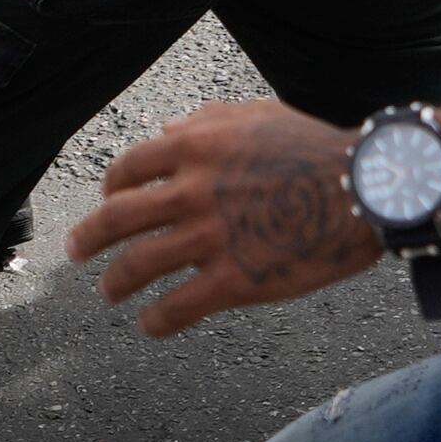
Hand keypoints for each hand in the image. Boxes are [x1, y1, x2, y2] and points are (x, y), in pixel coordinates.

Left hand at [67, 100, 379, 335]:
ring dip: (114, 283)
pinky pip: (177, 306)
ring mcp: (208, 238)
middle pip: (116, 219)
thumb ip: (206, 121)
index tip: (106, 201)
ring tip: (108, 294)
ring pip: (137, 266)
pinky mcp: (233, 279)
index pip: (128, 169)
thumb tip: (166, 130)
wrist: (365, 188)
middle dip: (88, 238)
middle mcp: (191, 191)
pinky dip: (155, 320)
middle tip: (75, 252)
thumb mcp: (257, 115)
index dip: (110, 188)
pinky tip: (149, 326)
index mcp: (194, 147)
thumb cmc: (317, 148)